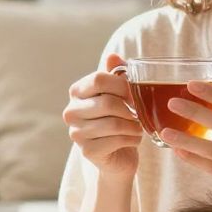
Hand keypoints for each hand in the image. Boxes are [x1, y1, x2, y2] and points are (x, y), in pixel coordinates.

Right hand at [63, 53, 141, 183]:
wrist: (118, 154)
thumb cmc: (119, 119)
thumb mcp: (118, 94)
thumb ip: (116, 74)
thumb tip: (113, 56)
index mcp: (77, 92)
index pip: (99, 79)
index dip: (123, 85)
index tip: (135, 95)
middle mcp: (71, 111)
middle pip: (107, 102)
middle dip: (130, 109)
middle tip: (139, 113)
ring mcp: (76, 133)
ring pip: (114, 123)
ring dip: (134, 126)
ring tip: (138, 127)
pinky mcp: (87, 151)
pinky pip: (116, 140)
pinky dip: (132, 139)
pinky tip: (133, 139)